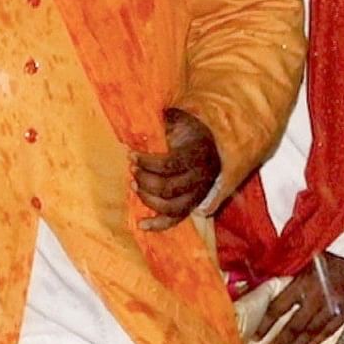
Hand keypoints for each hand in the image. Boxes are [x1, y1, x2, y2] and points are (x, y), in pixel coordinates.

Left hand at [132, 108, 220, 230]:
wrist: (213, 143)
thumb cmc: (189, 129)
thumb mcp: (178, 119)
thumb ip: (161, 121)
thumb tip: (136, 120)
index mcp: (199, 153)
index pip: (170, 164)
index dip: (147, 162)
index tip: (130, 155)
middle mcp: (203, 177)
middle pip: (169, 188)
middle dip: (145, 180)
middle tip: (132, 170)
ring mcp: (200, 194)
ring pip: (173, 208)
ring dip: (148, 200)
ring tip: (134, 186)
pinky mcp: (194, 204)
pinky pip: (177, 220)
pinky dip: (158, 225)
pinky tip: (141, 224)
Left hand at [254, 252, 343, 343]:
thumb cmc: (327, 263)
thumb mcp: (305, 269)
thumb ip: (292, 287)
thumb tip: (270, 303)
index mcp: (302, 283)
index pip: (279, 307)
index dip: (266, 324)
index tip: (257, 336)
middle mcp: (317, 296)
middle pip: (295, 323)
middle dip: (282, 340)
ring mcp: (333, 306)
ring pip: (312, 330)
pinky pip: (329, 330)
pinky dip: (317, 342)